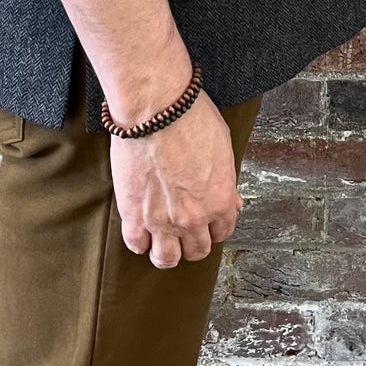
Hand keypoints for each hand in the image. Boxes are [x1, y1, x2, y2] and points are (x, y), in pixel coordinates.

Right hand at [108, 90, 244, 268]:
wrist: (155, 108)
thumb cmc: (189, 117)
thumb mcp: (222, 145)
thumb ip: (225, 179)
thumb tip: (231, 199)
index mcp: (220, 200)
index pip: (223, 231)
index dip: (215, 227)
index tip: (208, 223)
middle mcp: (194, 218)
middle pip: (197, 250)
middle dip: (193, 241)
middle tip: (186, 231)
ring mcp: (162, 220)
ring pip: (166, 258)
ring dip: (167, 252)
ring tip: (163, 242)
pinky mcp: (133, 214)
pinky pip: (136, 244)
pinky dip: (139, 241)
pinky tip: (141, 231)